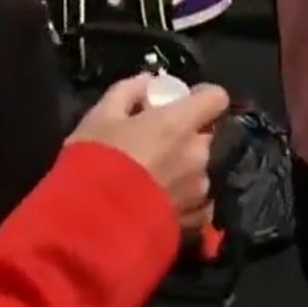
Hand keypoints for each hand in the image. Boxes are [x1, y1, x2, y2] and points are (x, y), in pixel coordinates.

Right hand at [68, 73, 230, 230]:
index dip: (203, 97)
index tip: (185, 101)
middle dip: (188, 136)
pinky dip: (185, 199)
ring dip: (185, 169)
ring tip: (154, 180)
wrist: (91, 224)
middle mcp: (199, 154)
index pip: (216, 97)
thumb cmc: (96, 161)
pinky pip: (199, 202)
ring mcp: (200, 189)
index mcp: (180, 123)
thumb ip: (129, 91)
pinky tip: (162, 204)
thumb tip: (148, 82)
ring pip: (201, 170)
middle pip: (206, 136)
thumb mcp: (101, 115)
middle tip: (159, 144)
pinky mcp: (195, 220)